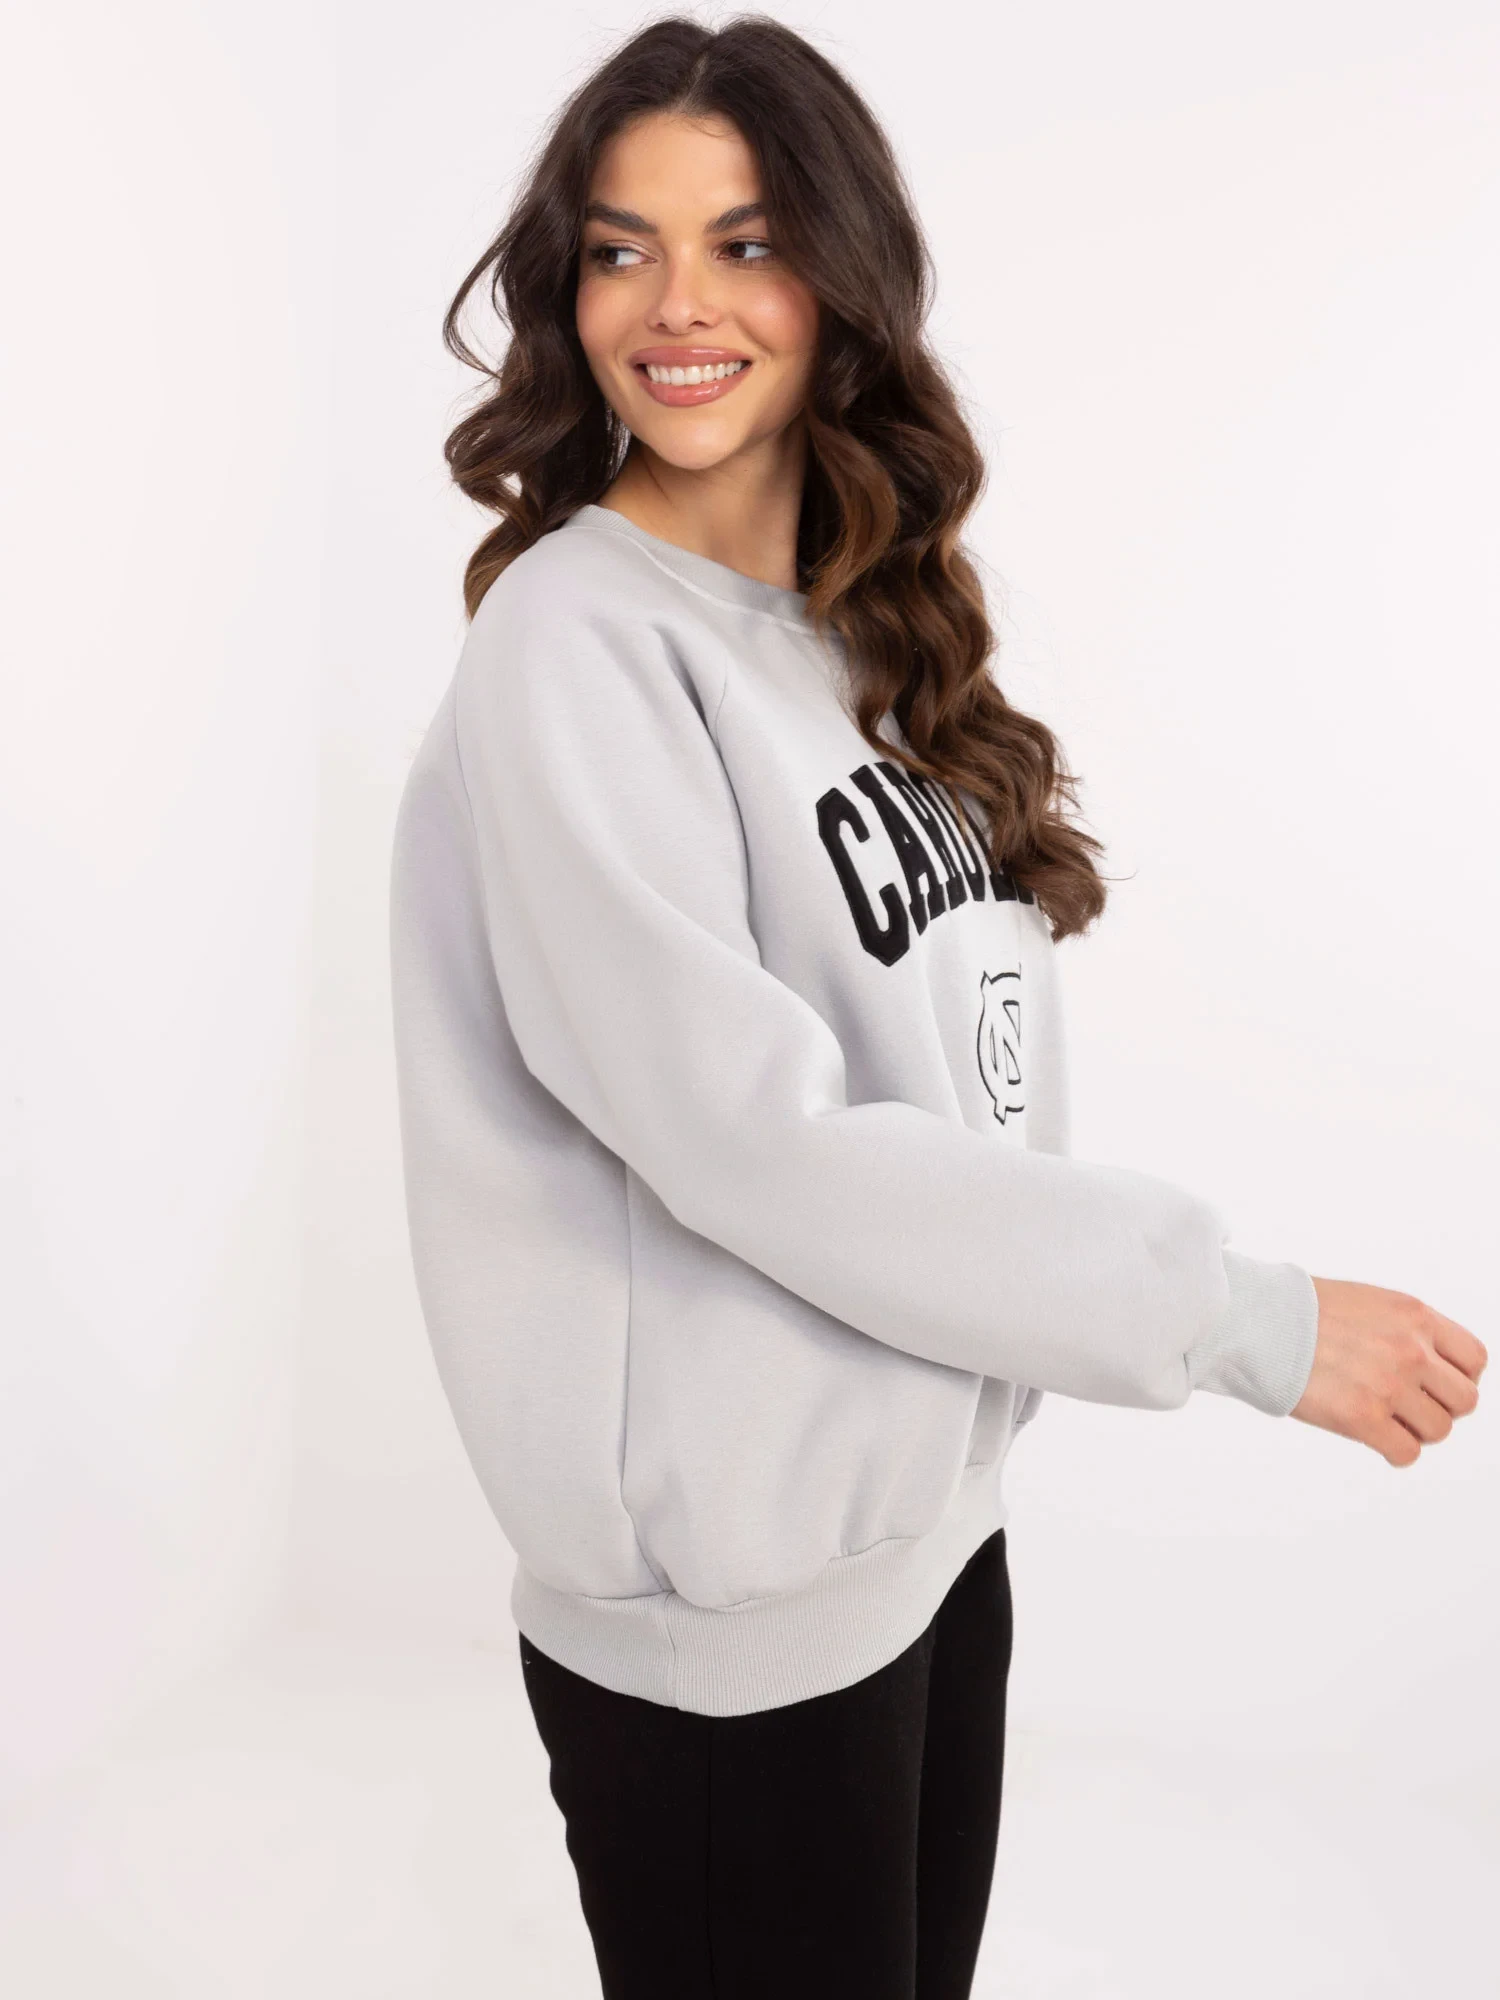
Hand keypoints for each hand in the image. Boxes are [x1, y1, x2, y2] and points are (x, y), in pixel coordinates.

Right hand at [1291, 1278, 1486, 1464]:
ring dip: (1416, 1430)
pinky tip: (1375, 1437)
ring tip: (1387, 1420)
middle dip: (1440, 1406)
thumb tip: (1428, 1366)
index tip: (1437, 1385)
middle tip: (1410, 1406)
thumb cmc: (1300, 1311)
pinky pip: (1406, 1452)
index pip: (1473, 1359)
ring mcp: (1389, 1385)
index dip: (1458, 1377)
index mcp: (1414, 1316)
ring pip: (1438, 1429)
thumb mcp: (1369, 1303)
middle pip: (1464, 1400)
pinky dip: (1395, 1450)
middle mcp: (1410, 1350)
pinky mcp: (1362, 1418)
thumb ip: (1404, 1330)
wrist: (1257, 1319)